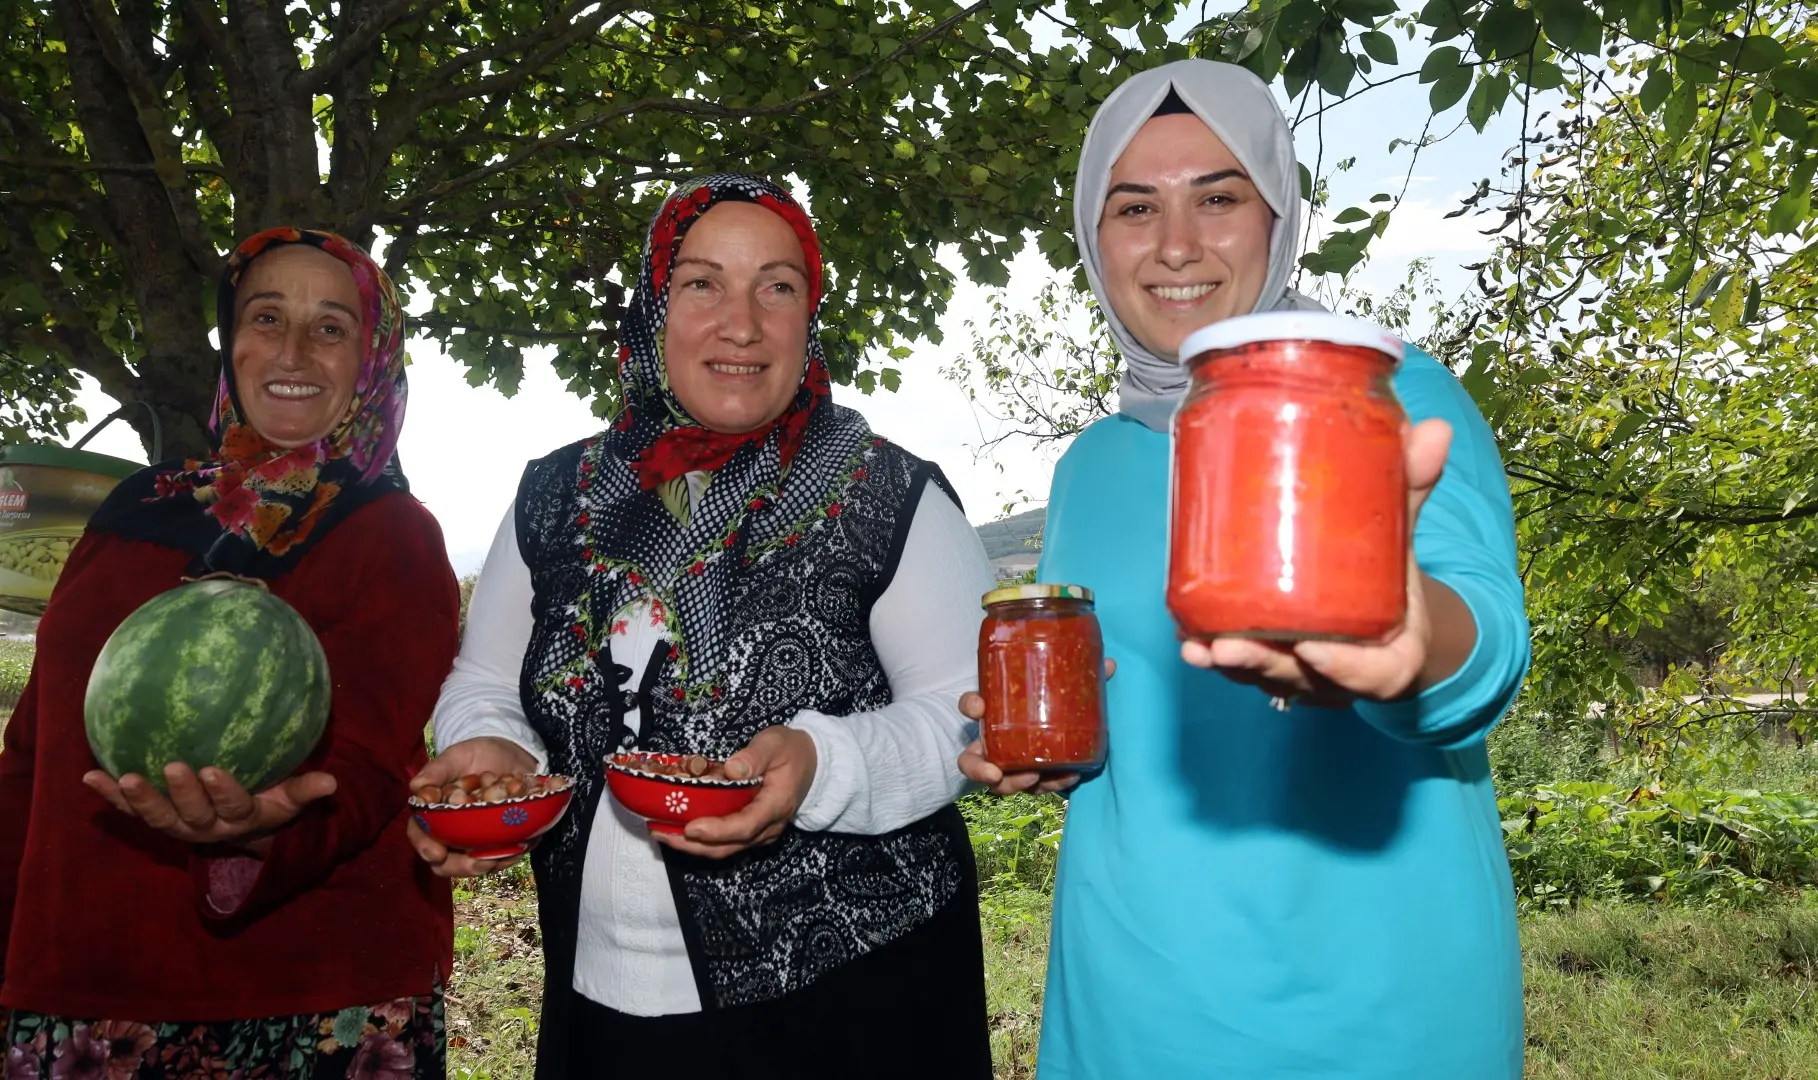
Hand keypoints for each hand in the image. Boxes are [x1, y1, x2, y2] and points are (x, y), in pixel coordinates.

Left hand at [83, 763, 336, 854]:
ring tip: (125, 778)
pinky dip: (109, 796)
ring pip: (156, 817)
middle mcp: (204, 828)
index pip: (233, 807)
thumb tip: (334, 783)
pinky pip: (129, 810)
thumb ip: (304, 791)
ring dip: (140, 799)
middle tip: (172, 767)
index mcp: (238, 821)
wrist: (234, 830)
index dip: (223, 792)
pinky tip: (89, 775)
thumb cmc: (265, 802)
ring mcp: (176, 825)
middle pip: (191, 815)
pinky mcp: (154, 819)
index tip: (214, 770)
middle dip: (181, 793)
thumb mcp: (286, 800)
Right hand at [408, 736, 538, 877]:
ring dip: (492, 864)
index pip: (420, 835)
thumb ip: (437, 771)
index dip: (425, 847)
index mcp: (433, 814)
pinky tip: (524, 845)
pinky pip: (503, 856)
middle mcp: (451, 833)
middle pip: (446, 863)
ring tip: (508, 854)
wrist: (509, 752)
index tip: (437, 853)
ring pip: (476, 865)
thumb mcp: (456, 757)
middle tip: (480, 863)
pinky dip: (513, 854)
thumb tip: (416, 788)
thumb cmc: (475, 755)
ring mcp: (475, 840)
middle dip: (462, 867)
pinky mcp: (498, 840)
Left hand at [651, 726, 814, 858]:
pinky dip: (701, 841)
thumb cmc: (791, 750)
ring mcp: (761, 833)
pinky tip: (678, 829)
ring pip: (725, 849)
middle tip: (659, 832)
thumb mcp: (775, 743)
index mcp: (775, 805)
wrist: (812, 763)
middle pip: (728, 846)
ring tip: (661, 832)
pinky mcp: (752, 832)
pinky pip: (726, 843)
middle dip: (692, 844)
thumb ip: (754, 755)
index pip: (744, 826)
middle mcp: (768, 827)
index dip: (716, 830)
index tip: (689, 826)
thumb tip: (731, 769)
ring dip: (692, 846)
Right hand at [956, 658, 1116, 794]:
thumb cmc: (1054, 704)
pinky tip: (1069, 777)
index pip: (972, 706)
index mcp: (996, 714)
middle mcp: (995, 743)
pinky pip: (1035, 788)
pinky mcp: (1032, 779)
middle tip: (994, 772)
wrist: (1069, 732)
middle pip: (970, 761)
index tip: (979, 707)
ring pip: (998, 783)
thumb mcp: (1062, 688)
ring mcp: (1011, 766)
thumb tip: (1111, 664)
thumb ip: (1082, 677)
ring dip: (1013, 784)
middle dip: (978, 769)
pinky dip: (1052, 783)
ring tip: (1034, 778)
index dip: (971, 706)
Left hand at [1181, 418, 1472, 704]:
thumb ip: (1411, 491)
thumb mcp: (1405, 540)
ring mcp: (1301, 678)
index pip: (1373, 675)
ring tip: (1196, 646)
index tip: (1312, 651)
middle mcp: (1341, 677)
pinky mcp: (1269, 666)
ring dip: (1226, 662)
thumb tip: (1434, 429)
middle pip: (1301, 679)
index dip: (1344, 669)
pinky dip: (1212, 653)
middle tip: (1227, 646)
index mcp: (1391, 656)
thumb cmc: (1394, 581)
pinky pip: (1240, 666)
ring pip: (1261, 676)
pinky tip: (1186, 639)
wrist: (1384, 621)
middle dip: (1262, 664)